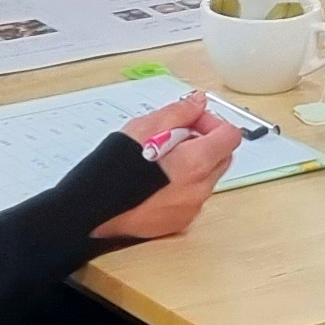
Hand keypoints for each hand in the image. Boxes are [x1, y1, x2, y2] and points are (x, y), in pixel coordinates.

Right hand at [95, 90, 243, 239]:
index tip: (192, 121)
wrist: (94, 212)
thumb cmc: (113, 171)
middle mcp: (200, 188)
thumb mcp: (144, 127)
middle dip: (206, 142)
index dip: (212, 123)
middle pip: (223, 157)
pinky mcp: (180, 221)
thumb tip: (198, 102)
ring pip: (208, 178)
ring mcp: (191, 207)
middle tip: (176, 137)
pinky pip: (193, 197)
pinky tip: (156, 181)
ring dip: (194, 164)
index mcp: (196, 162)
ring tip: (161, 160)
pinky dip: (183, 186)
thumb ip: (179, 112)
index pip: (230, 135)